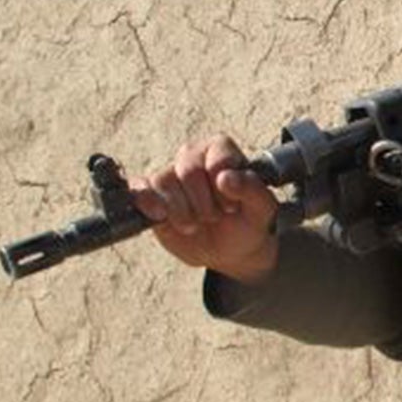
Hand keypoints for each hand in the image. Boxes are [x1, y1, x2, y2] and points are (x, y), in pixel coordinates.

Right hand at [129, 135, 280, 283]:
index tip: (231, 206)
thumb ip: (252, 189)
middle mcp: (192, 157)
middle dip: (203, 203)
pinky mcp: (150, 196)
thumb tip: (225, 178)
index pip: (216, 157)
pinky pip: (138, 189)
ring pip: (163, 181)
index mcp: (221, 151)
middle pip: (188, 170)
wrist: (231, 251)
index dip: (222, 187)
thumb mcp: (263, 209)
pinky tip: (161, 217)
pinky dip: (146, 203)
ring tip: (194, 224)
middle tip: (214, 217)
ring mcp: (169, 177)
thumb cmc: (248, 222)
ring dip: (181, 211)